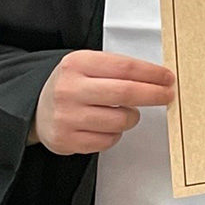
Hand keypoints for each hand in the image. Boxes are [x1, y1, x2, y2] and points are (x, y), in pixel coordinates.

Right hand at [31, 50, 174, 155]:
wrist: (36, 108)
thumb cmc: (72, 85)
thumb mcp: (88, 65)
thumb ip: (118, 69)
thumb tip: (158, 78)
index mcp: (77, 64)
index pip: (125, 67)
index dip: (152, 73)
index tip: (168, 78)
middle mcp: (70, 89)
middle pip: (126, 92)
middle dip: (154, 94)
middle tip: (167, 95)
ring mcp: (67, 117)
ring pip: (120, 120)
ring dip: (133, 116)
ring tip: (126, 111)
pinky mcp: (66, 140)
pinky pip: (108, 140)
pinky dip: (116, 133)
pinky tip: (107, 125)